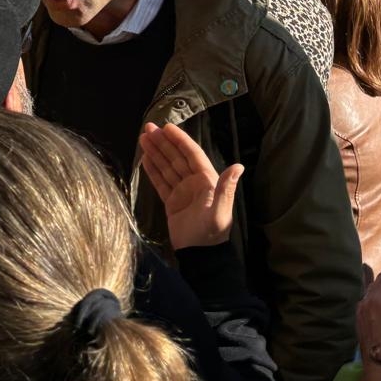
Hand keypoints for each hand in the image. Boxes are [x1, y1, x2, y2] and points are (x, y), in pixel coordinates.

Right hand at [139, 122, 241, 249]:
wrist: (200, 253)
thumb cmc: (212, 232)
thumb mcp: (220, 210)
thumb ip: (226, 187)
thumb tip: (238, 166)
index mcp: (207, 180)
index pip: (191, 155)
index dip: (180, 140)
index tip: (167, 127)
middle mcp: (194, 182)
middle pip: (176, 157)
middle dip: (163, 142)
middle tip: (148, 128)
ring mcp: (182, 192)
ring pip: (166, 167)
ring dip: (155, 153)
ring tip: (143, 138)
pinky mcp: (171, 202)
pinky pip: (161, 182)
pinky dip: (153, 170)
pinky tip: (145, 159)